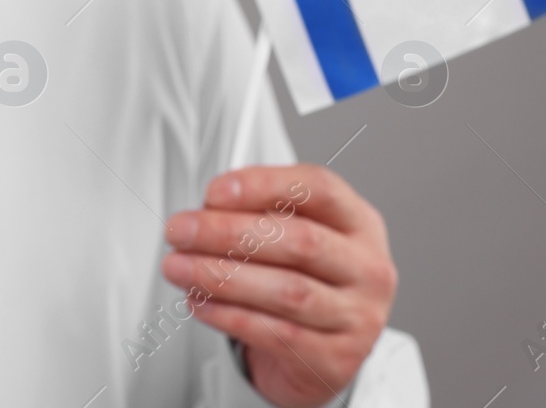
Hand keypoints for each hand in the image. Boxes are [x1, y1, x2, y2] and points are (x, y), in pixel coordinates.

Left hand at [160, 164, 397, 407]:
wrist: (323, 354)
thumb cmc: (300, 279)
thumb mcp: (290, 236)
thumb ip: (256, 215)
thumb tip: (204, 211)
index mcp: (357, 222)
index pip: (318, 189)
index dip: (264, 185)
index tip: (214, 192)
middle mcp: (367, 267)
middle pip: (300, 241)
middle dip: (228, 233)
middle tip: (179, 230)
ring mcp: (359, 316)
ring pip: (288, 291)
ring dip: (221, 276)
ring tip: (178, 266)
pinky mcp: (337, 358)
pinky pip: (277, 334)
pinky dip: (229, 315)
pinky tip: (199, 300)